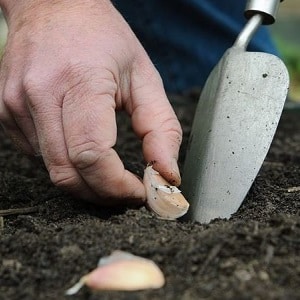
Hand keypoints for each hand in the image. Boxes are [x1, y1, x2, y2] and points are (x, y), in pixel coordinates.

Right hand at [0, 0, 181, 204]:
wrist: (54, 7)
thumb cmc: (104, 38)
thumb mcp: (144, 77)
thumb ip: (161, 129)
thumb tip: (167, 175)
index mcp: (80, 81)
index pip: (92, 156)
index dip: (117, 186)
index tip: (138, 192)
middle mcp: (40, 94)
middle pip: (69, 173)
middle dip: (102, 194)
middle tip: (126, 191)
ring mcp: (16, 104)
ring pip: (52, 170)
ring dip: (86, 181)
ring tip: (109, 172)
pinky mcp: (6, 111)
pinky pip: (38, 156)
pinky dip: (66, 162)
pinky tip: (80, 147)